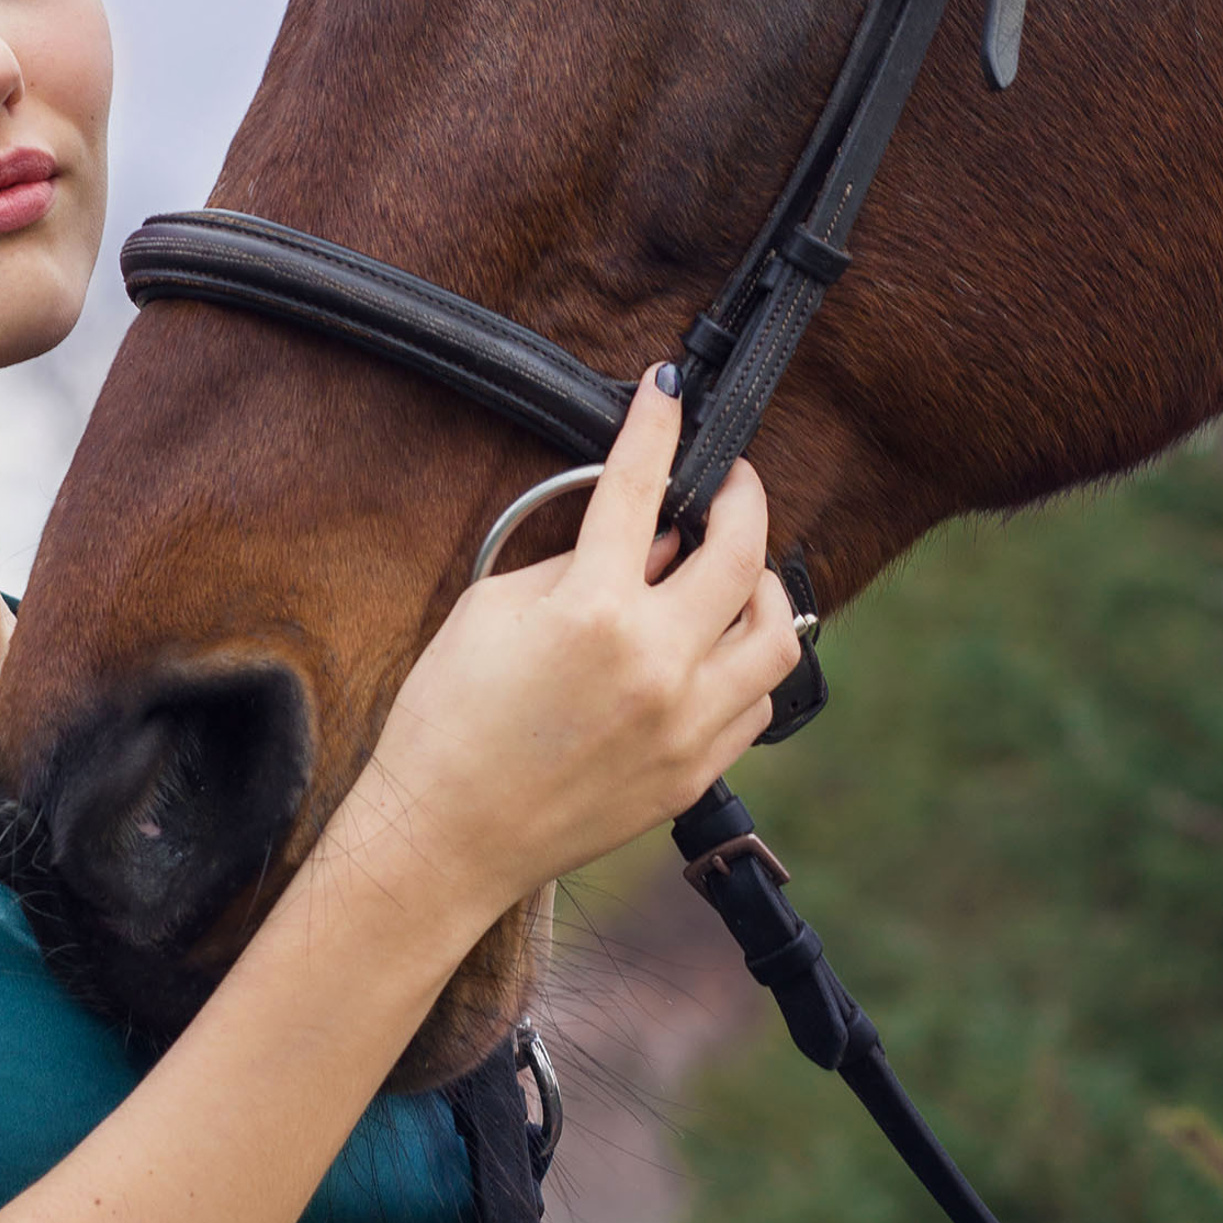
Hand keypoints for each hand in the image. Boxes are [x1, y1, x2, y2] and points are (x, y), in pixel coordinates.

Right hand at [326, 366, 798, 931]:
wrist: (447, 833)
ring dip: (760, 583)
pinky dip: (746, 659)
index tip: (670, 390)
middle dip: (741, 493)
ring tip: (733, 569)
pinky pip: (756, 701)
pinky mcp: (694, 770)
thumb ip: (575, 560)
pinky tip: (715, 644)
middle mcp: (654, 664)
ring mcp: (685, 723)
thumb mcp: (492, 609)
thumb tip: (646, 534)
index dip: (657, 425)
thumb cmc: (450, 718)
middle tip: (728, 478)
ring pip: (775, 632)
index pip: (639, 487)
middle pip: (740, 551)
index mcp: (593, 612)